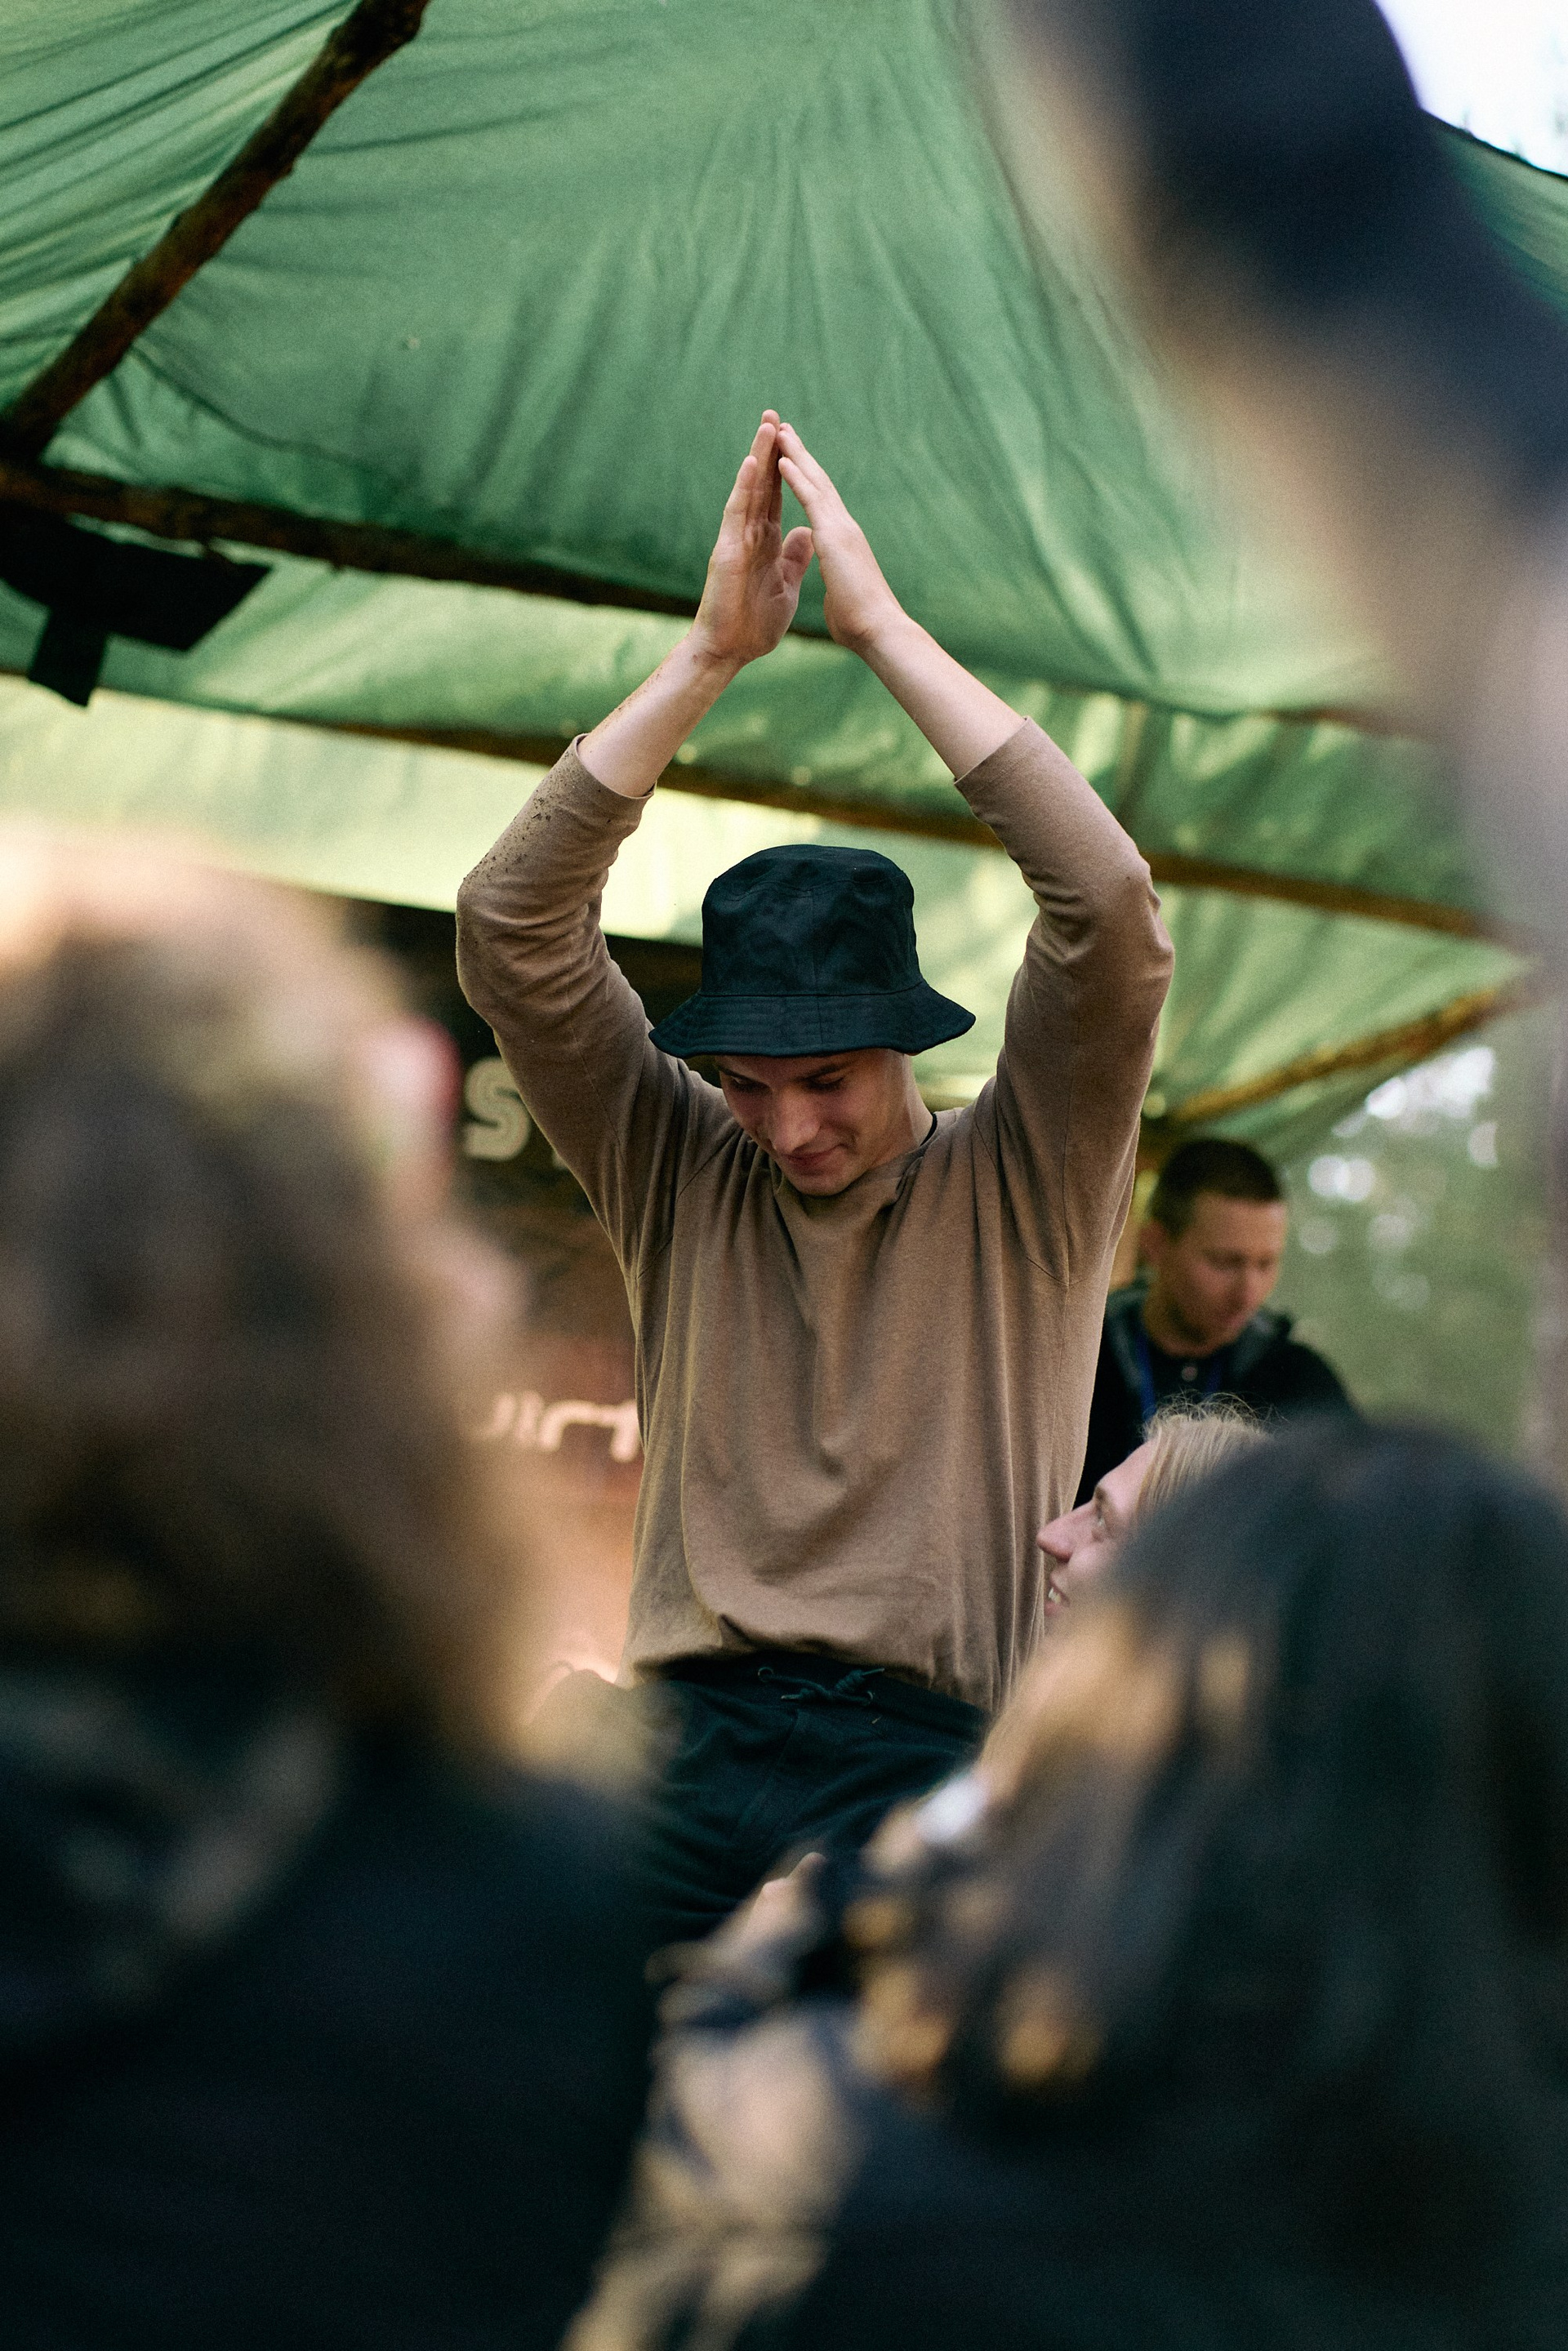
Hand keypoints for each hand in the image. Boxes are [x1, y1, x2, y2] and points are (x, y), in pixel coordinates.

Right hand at [689, 412, 814, 668]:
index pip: (776, 497)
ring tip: (768, 425)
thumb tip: (806, 533)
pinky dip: (745, 487)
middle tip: (775, 414)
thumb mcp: (786, 586)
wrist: (730, 652)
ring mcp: (736, 540)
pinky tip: (753, 463)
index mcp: (764, 542)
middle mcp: (748, 535)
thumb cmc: (754, 626)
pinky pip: (736, 513)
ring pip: (749, 490)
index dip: (785, 468)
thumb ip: (794, 558)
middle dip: (770, 449)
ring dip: (759, 456)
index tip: (794, 439)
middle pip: (762, 484)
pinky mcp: (727, 551)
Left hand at [776, 423, 902, 655]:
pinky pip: (811, 499)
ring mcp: (841, 528)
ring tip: (779, 431)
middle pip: (819, 484)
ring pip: (815, 482)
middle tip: (786, 430)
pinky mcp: (835, 536)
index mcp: (843, 543)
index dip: (807, 481)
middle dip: (802, 456)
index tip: (793, 461)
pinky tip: (781, 460)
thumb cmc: (860, 623)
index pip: (821, 504)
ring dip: (796, 455)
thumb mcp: (841, 594)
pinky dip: (796, 478)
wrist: (878, 631)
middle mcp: (844, 528)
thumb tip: (835, 587)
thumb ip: (835, 582)